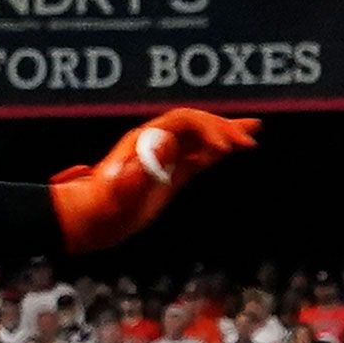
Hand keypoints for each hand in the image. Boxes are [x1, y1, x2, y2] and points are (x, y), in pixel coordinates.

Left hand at [51, 109, 258, 252]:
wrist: (89, 220)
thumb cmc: (99, 208)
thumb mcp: (118, 193)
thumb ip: (138, 171)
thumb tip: (163, 145)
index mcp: (144, 141)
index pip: (182, 122)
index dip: (206, 129)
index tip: (224, 148)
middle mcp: (156, 144)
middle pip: (195, 125)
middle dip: (222, 130)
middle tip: (247, 143)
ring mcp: (165, 157)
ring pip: (200, 138)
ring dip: (226, 134)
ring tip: (254, 130)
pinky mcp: (171, 173)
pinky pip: (199, 155)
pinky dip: (219, 149)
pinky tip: (237, 147)